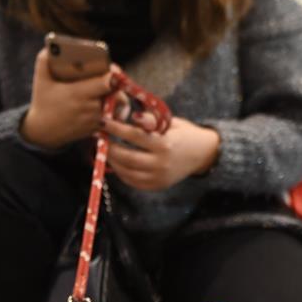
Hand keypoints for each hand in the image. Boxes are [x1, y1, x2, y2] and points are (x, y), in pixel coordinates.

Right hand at [20, 49, 113, 147]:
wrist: (41, 132)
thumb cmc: (42, 102)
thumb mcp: (40, 80)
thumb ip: (44, 60)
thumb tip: (50, 46)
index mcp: (78, 93)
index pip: (107, 82)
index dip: (113, 74)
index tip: (112, 68)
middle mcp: (89, 108)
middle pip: (116, 94)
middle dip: (116, 85)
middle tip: (113, 78)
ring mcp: (94, 120)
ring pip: (115, 106)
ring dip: (115, 97)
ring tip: (112, 89)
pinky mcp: (96, 129)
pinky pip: (111, 117)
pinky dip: (111, 109)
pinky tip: (107, 102)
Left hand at [103, 116, 219, 189]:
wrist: (203, 154)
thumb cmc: (183, 133)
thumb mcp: (170, 122)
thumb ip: (150, 120)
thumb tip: (132, 116)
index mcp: (165, 144)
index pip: (133, 136)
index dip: (115, 129)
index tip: (102, 122)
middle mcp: (161, 163)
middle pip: (126, 157)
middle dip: (109, 147)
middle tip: (98, 138)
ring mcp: (158, 177)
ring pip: (126, 172)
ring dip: (112, 160)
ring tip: (104, 149)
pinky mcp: (157, 186)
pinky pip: (133, 181)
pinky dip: (121, 172)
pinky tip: (116, 162)